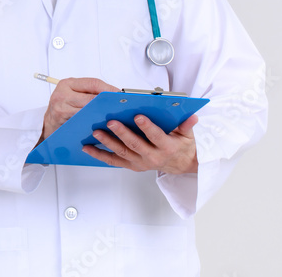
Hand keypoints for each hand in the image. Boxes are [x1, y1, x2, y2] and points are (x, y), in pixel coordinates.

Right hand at [38, 77, 118, 144]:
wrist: (48, 123)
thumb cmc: (63, 106)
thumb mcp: (71, 93)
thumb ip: (88, 91)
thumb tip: (113, 93)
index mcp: (67, 84)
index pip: (93, 83)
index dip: (108, 88)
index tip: (120, 94)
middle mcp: (62, 95)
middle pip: (91, 98)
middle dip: (107, 103)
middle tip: (120, 106)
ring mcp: (62, 109)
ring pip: (88, 111)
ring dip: (102, 114)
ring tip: (114, 115)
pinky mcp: (63, 122)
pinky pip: (83, 122)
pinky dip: (94, 123)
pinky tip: (102, 124)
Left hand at [81, 114, 199, 174]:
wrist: (181, 165)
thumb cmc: (182, 146)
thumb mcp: (188, 135)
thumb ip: (187, 125)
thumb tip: (192, 116)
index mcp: (166, 147)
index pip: (156, 136)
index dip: (147, 127)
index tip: (138, 116)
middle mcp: (152, 157)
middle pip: (135, 144)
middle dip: (122, 133)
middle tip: (110, 121)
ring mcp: (140, 163)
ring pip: (121, 153)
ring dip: (107, 142)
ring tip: (96, 132)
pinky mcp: (132, 166)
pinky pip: (114, 161)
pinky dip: (100, 155)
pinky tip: (88, 148)